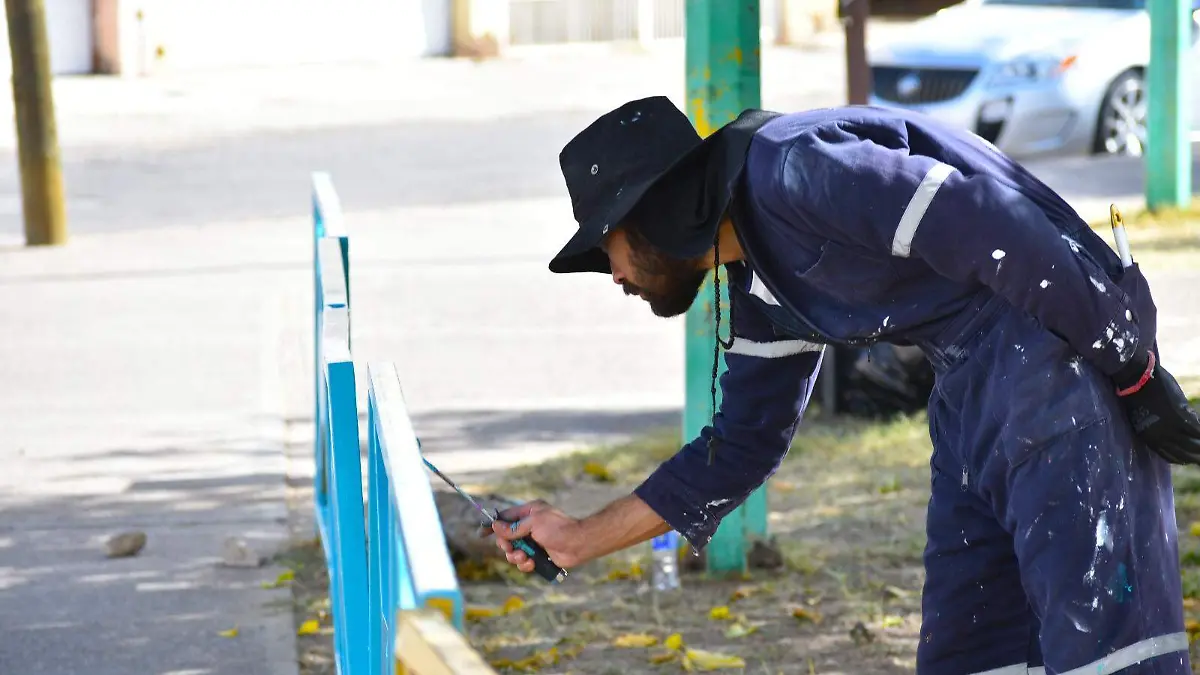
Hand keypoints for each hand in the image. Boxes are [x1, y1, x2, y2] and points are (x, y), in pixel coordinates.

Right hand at [489, 500, 591, 572]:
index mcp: (529, 513)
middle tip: (511, 548)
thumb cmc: (558, 528)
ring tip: (524, 557)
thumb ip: (513, 527)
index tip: (482, 533)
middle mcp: (529, 527)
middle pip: (506, 537)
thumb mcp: (533, 523)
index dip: (493, 525)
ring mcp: (534, 542)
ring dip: (515, 556)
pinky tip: (531, 563)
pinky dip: (525, 564)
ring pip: (513, 552)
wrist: (578, 544)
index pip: (505, 517)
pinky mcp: (538, 556)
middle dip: (506, 545)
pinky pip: (523, 562)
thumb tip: (495, 526)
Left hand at [1116, 350, 1199, 464]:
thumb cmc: (1137, 395)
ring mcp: (1171, 428)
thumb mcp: (1144, 418)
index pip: (1170, 456)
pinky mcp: (1180, 417)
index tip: (1190, 459)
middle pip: (1184, 453)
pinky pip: (1197, 429)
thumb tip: (1171, 431)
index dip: (1182, 458)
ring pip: (1194, 443)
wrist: (1135, 380)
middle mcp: (1160, 438)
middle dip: (1196, 455)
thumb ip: (1156, 427)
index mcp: (1149, 438)